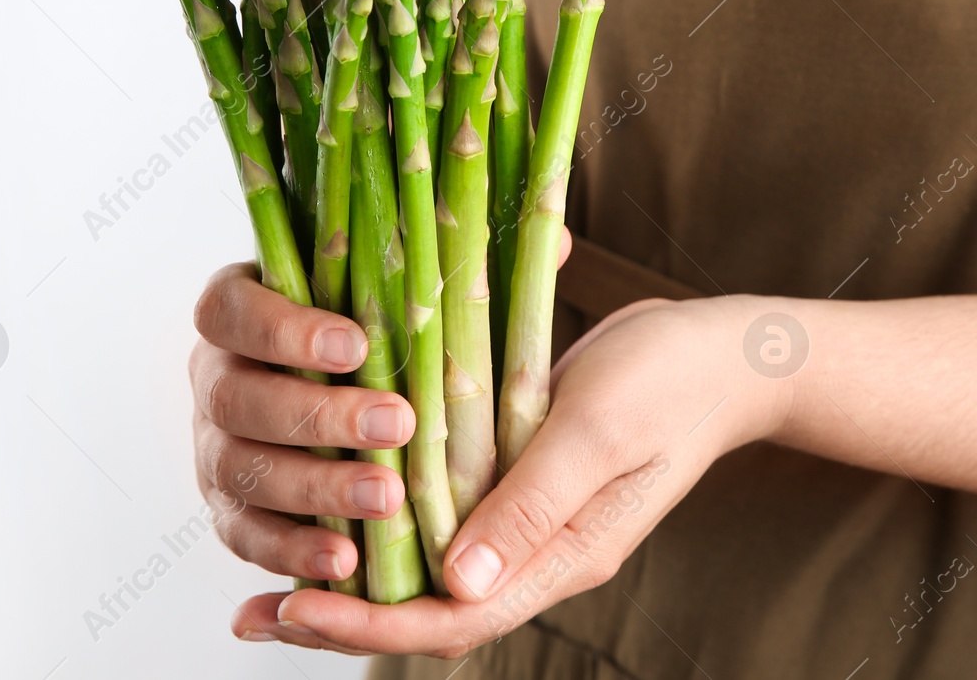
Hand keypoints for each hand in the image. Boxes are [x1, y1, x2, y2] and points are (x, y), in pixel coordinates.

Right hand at [189, 263, 418, 586]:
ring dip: (315, 489)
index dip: (286, 330)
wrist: (345, 388)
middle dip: (317, 416)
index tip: (357, 345)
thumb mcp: (382, 286)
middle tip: (397, 422)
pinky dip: (293, 550)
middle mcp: (213, 377)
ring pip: (241, 473)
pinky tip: (348, 561)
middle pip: (237, 400)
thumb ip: (421, 265)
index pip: (232, 312)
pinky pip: (246, 536)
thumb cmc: (371, 327)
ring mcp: (213, 448)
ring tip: (389, 499)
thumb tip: (522, 240)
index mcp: (236, 311)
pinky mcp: (228, 509)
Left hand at [231, 293, 793, 656]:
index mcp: (563, 555)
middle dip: (343, 615)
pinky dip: (386, 517)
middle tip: (255, 615)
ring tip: (270, 574)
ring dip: (353, 571)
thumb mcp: (600, 430)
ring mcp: (526, 516)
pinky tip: (342, 497)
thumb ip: (532, 502)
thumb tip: (458, 582)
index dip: (370, 624)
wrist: (720, 352)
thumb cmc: (669, 382)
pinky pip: (442, 513)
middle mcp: (535, 549)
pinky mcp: (516, 475)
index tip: (297, 610)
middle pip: (429, 608)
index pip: (455, 619)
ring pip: (427, 566)